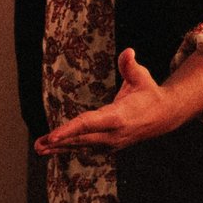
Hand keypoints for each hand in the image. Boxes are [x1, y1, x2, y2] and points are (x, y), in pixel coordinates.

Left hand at [34, 48, 202, 154]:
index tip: (52, 137)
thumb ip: (130, 66)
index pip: (89, 124)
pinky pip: (85, 147)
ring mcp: (111, 143)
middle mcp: (113, 134)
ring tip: (38, 149)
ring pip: (81, 145)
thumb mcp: (142, 77)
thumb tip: (127, 52)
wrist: (164, 116)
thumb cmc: (148, 92)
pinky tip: (52, 149)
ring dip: (59, 148)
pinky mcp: (108, 146)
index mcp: (119, 117)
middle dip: (60, 142)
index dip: (69, 130)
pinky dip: (68, 148)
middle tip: (39, 144)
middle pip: (81, 138)